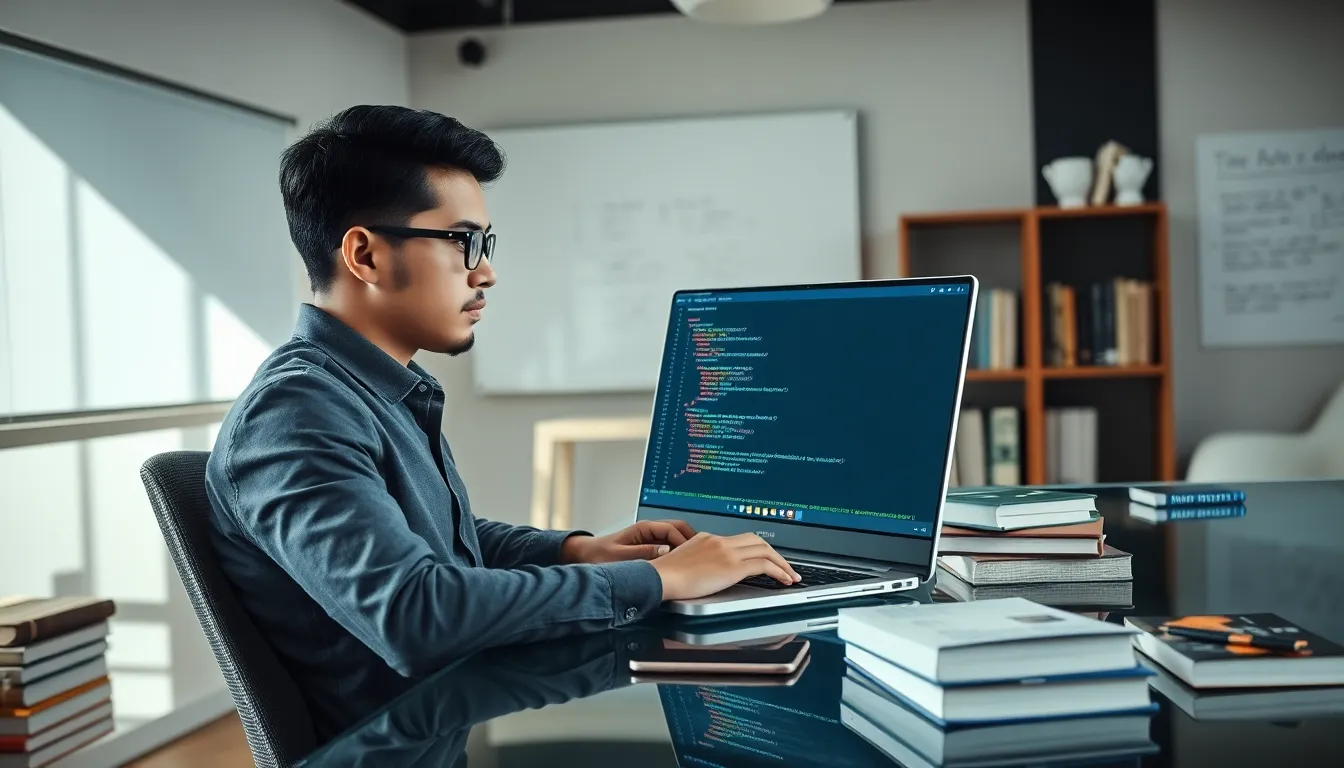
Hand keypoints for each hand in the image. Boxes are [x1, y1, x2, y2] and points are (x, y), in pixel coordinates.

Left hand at [559, 519, 696, 563]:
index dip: (684, 541)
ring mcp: (650, 538)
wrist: (586, 556)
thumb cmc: (600, 555)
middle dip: (691, 540)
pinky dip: (679, 553)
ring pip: (676, 537)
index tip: (692, 554)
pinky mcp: (649, 547)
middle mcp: (649, 531)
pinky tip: (683, 565)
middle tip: (701, 555)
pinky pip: (669, 546)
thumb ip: (644, 553)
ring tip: (696, 560)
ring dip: (686, 546)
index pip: (672, 529)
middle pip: (679, 529)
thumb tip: (666, 552)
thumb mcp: (621, 556)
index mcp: (644, 528)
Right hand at [649, 532, 800, 600]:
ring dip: (782, 563)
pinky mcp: (731, 566)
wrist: (659, 577)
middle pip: (757, 540)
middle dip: (774, 553)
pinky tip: (784, 580)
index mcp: (708, 539)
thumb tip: (706, 573)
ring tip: (790, 575)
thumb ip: (698, 562)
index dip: (756, 550)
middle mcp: (719, 541)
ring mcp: (726, 552)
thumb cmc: (664, 576)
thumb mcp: (683, 562)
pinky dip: (779, 571)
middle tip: (784, 566)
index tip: (765, 559)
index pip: (739, 540)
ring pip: (765, 550)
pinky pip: (764, 565)